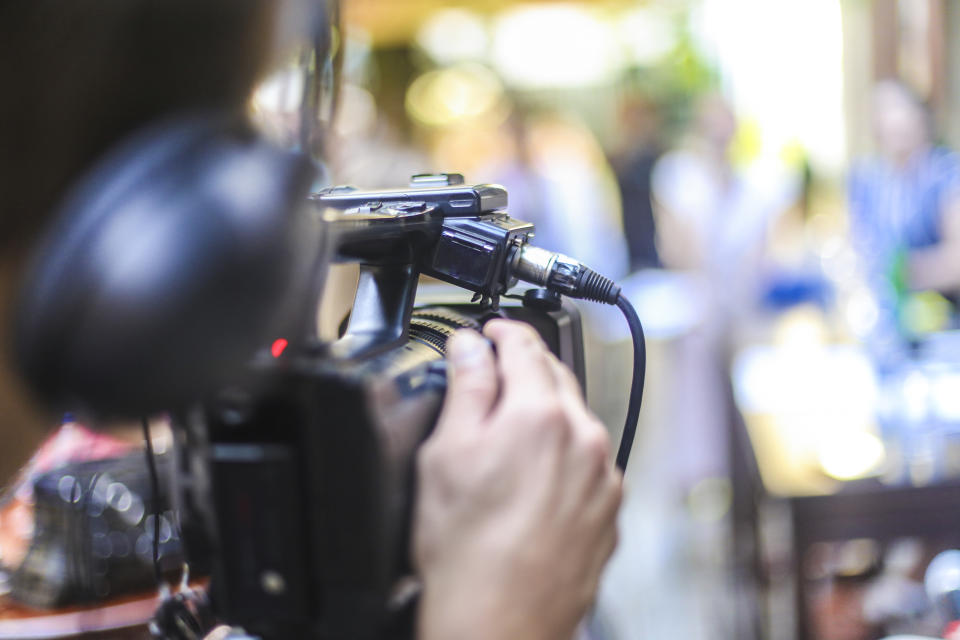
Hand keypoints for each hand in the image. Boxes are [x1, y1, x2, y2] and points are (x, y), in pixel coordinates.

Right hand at [413, 320, 621, 639]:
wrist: (501, 622)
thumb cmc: (467, 551)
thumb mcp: (446, 454)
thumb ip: (467, 386)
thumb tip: (471, 345)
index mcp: (540, 414)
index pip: (524, 345)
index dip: (501, 330)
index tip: (490, 331)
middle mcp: (583, 437)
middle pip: (556, 376)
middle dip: (526, 366)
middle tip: (495, 373)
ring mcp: (603, 475)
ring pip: (575, 418)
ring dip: (546, 410)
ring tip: (509, 433)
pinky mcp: (609, 508)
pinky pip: (588, 460)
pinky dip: (564, 452)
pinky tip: (532, 478)